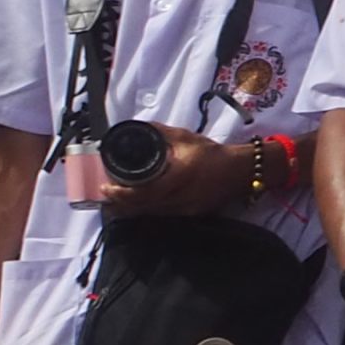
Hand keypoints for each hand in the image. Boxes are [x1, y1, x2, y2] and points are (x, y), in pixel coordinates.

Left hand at [95, 131, 260, 219]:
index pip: (143, 192)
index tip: (106, 188)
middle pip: (143, 207)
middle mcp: (181, 197)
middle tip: (104, 197)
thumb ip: (160, 133)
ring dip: (131, 210)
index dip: (122, 194)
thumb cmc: (213, 153)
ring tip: (114, 203)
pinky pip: (163, 216)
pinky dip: (147, 211)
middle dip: (120, 204)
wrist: (241, 171)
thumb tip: (137, 128)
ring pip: (151, 214)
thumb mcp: (185, 137)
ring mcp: (186, 209)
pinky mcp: (191, 214)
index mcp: (178, 177)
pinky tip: (137, 207)